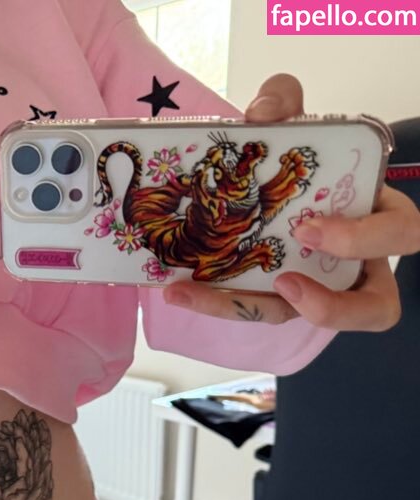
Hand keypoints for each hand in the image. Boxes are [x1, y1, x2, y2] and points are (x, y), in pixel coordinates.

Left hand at [162, 73, 419, 332]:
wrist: (277, 171)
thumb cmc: (305, 156)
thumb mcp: (299, 123)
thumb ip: (286, 104)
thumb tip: (261, 113)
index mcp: (381, 217)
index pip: (400, 235)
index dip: (363, 239)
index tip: (307, 227)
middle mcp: (360, 264)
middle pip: (373, 307)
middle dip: (330, 304)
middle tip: (282, 281)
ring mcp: (320, 289)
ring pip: (303, 321)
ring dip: (249, 309)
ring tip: (194, 292)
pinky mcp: (279, 300)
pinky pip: (256, 312)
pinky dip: (217, 303)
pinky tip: (176, 289)